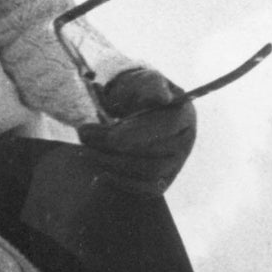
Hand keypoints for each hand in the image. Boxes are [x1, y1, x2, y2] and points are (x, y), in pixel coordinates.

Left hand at [77, 67, 196, 193]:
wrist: (135, 111)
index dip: (140, 133)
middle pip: (156, 153)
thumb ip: (150, 87)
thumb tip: (161, 98)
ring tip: (87, 152)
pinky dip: (121, 182)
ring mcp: (175, 164)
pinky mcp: (162, 181)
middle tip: (85, 137)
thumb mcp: (143, 82)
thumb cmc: (139, 94)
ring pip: (149, 172)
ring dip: (115, 164)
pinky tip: (99, 174)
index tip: (111, 137)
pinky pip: (145, 189)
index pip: (168, 126)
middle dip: (117, 148)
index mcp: (184, 115)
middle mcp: (185, 142)